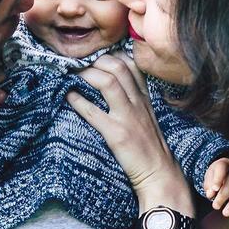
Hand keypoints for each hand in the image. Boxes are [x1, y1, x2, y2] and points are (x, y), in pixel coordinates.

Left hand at [66, 54, 189, 204]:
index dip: (110, 54)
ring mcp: (128, 117)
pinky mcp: (117, 134)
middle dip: (95, 60)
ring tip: (71, 74)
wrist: (159, 174)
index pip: (130, 64)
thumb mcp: (147, 117)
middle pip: (117, 66)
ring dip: (86, 74)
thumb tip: (112, 86)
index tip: (94, 56)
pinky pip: (93, 112)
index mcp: (145, 97)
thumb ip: (134, 99)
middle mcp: (138, 102)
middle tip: (78, 63)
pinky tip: (68, 96)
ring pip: (107, 82)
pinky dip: (78, 101)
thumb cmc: (150, 147)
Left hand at [204, 158, 228, 217]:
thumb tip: (210, 194)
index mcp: (224, 164)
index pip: (222, 169)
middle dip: (223, 196)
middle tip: (215, 206)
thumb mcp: (210, 176)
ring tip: (225, 213)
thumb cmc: (218, 175)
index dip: (218, 179)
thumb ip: (209, 185)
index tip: (214, 189)